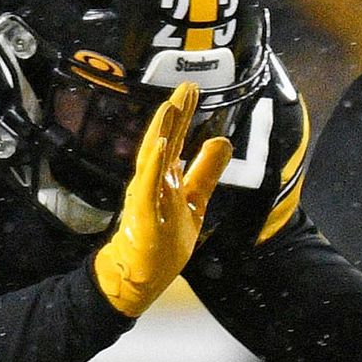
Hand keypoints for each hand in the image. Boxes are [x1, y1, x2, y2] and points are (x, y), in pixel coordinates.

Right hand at [92, 82, 231, 315]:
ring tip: (170, 106)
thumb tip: (222, 140)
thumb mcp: (195, 200)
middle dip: (175, 113)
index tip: (194, 88)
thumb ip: (207, 171)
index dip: (185, 114)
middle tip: (187, 86)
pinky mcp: (143, 216)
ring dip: (161, 132)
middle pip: (164, 141)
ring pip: (152, 159)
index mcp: (166, 177)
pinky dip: (154, 166)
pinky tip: (162, 146)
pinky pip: (148, 188)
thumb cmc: (162, 239)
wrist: (139, 276)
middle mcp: (153, 182)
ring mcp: (146, 197)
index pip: (176, 139)